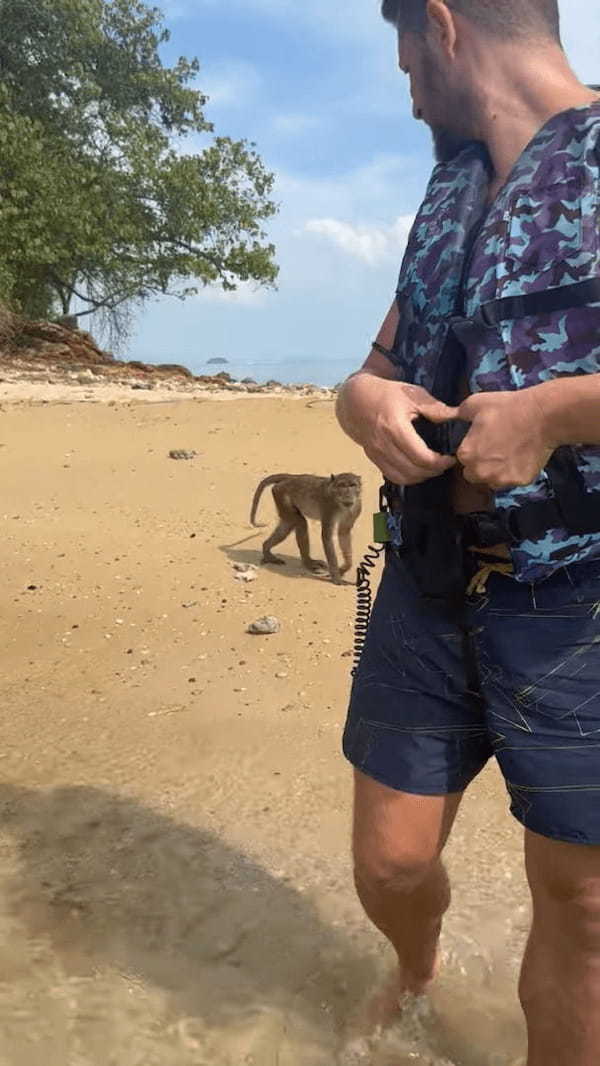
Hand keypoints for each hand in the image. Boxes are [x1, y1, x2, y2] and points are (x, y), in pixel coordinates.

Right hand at [338, 373, 456, 484]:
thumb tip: (458, 417)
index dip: (440, 463)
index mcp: (395, 427)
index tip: (451, 458)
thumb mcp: (412, 394)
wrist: (354, 400)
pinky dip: (407, 478)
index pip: (421, 457)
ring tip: (433, 468)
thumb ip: (435, 408)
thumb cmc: (386, 394)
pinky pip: (392, 477)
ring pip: (402, 478)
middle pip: (413, 471)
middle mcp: (384, 444)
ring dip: (421, 477)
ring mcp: (376, 454)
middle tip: (445, 464)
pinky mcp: (373, 459)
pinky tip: (418, 470)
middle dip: (433, 471)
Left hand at [455, 388, 553, 489]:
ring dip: (497, 471)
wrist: (542, 416)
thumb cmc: (506, 407)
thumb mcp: (474, 404)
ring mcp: (501, 480)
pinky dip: (516, 472)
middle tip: (496, 447)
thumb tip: (435, 416)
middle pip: (474, 474)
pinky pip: (513, 481)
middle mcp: (480, 472)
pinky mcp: (520, 482)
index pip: (462, 459)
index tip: (483, 440)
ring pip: (493, 480)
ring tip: (510, 452)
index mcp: (466, 455)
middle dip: (481, 464)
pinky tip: (522, 456)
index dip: (472, 449)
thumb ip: (454, 414)